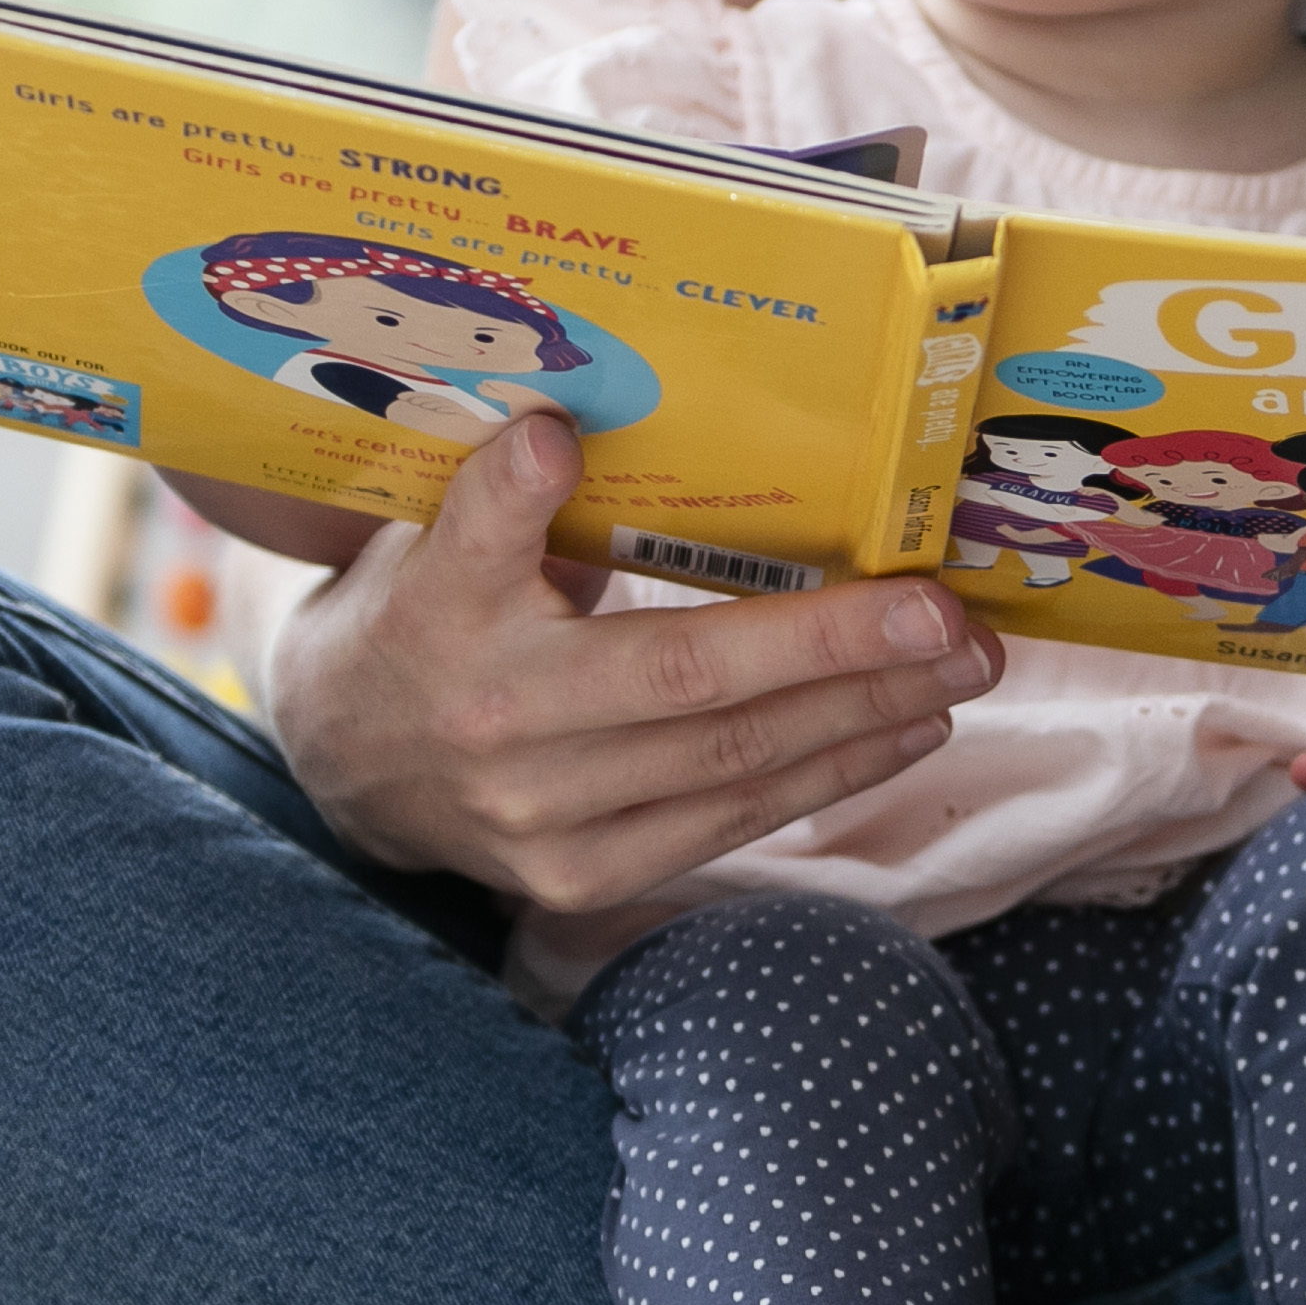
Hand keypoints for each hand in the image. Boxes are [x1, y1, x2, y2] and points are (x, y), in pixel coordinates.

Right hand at [275, 410, 1005, 910]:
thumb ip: (501, 494)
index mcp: (457, 620)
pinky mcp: (581, 881)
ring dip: (866, 718)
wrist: (343, 763)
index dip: (689, 567)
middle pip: (701, 689)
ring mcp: (544, 826)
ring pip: (734, 764)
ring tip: (963, 671)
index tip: (799, 539)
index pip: (589, 589)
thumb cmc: (419, 616)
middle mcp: (505, 735)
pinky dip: (824, 777)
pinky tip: (902, 733)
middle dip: (848, 654)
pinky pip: (728, 825)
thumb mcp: (431, 535)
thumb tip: (563, 423)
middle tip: (959, 620)